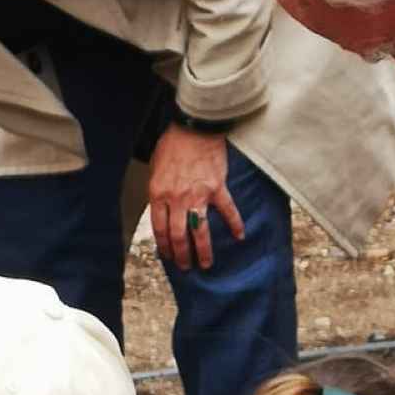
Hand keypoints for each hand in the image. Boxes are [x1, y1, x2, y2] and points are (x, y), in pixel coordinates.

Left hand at [147, 125, 244, 270]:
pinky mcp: (217, 189)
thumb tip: (163, 208)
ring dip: (203, 251)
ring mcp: (198, 196)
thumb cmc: (173, 145)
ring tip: (205, 264)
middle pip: (178, 236)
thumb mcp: (155, 168)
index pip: (160, 228)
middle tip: (185, 266)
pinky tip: (239, 236)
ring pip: (200, 231)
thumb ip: (159, 190)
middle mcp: (177, 199)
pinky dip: (235, 224)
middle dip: (181, 255)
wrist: (194, 128)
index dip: (163, 246)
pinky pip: (227, 211)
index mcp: (159, 194)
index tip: (167, 256)